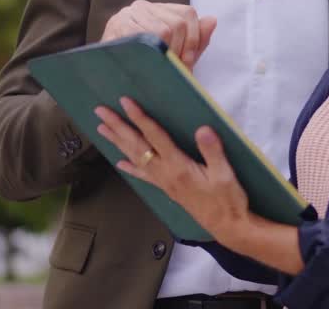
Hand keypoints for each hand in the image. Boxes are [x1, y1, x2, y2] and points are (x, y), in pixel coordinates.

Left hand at [94, 97, 253, 247]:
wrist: (227, 225)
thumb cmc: (227, 199)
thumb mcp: (225, 174)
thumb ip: (213, 151)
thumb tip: (202, 129)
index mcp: (178, 166)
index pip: (155, 136)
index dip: (140, 117)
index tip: (126, 102)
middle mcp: (165, 173)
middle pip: (136, 145)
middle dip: (118, 126)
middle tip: (101, 111)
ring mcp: (164, 181)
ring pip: (135, 157)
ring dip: (117, 142)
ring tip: (102, 129)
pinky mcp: (167, 188)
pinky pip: (143, 175)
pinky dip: (130, 168)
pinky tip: (120, 163)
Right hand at [101, 0, 216, 67]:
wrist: (106, 74)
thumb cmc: (144, 65)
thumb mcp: (175, 54)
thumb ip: (195, 40)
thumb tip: (213, 19)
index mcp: (160, 9)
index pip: (188, 13)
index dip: (194, 39)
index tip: (189, 62)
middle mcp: (144, 6)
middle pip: (177, 23)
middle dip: (180, 50)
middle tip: (174, 70)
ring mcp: (128, 14)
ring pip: (162, 30)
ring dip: (166, 55)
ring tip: (161, 70)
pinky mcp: (116, 25)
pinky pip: (142, 37)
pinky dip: (149, 54)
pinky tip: (146, 65)